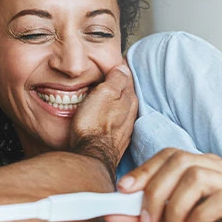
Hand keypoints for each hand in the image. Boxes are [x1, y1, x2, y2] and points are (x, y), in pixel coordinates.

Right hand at [70, 64, 137, 180]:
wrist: (91, 156)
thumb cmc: (93, 125)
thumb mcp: (103, 94)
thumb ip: (115, 79)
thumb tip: (123, 67)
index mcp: (129, 98)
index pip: (127, 77)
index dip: (118, 69)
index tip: (110, 64)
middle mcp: (131, 113)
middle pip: (126, 93)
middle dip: (118, 85)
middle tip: (106, 77)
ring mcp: (125, 128)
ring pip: (122, 108)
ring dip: (115, 102)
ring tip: (104, 96)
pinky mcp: (116, 140)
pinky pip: (116, 122)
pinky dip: (111, 116)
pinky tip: (104, 117)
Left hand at [107, 148, 221, 221]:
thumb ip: (140, 218)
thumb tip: (109, 213)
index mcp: (201, 167)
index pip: (169, 155)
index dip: (145, 170)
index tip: (123, 190)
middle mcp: (221, 170)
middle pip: (181, 162)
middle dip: (155, 191)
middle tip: (147, 220)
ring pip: (198, 178)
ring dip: (175, 208)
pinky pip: (220, 200)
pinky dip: (196, 217)